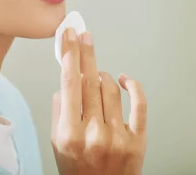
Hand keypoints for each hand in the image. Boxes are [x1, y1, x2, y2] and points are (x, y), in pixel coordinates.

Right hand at [51, 28, 146, 174]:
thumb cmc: (77, 171)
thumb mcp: (56, 144)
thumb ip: (59, 112)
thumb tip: (66, 82)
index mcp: (70, 134)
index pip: (69, 83)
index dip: (68, 55)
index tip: (68, 37)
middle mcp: (94, 134)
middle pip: (89, 81)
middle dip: (85, 53)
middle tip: (83, 34)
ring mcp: (118, 137)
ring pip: (111, 89)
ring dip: (103, 75)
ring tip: (96, 74)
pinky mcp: (138, 141)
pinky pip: (139, 104)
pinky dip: (133, 87)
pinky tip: (124, 79)